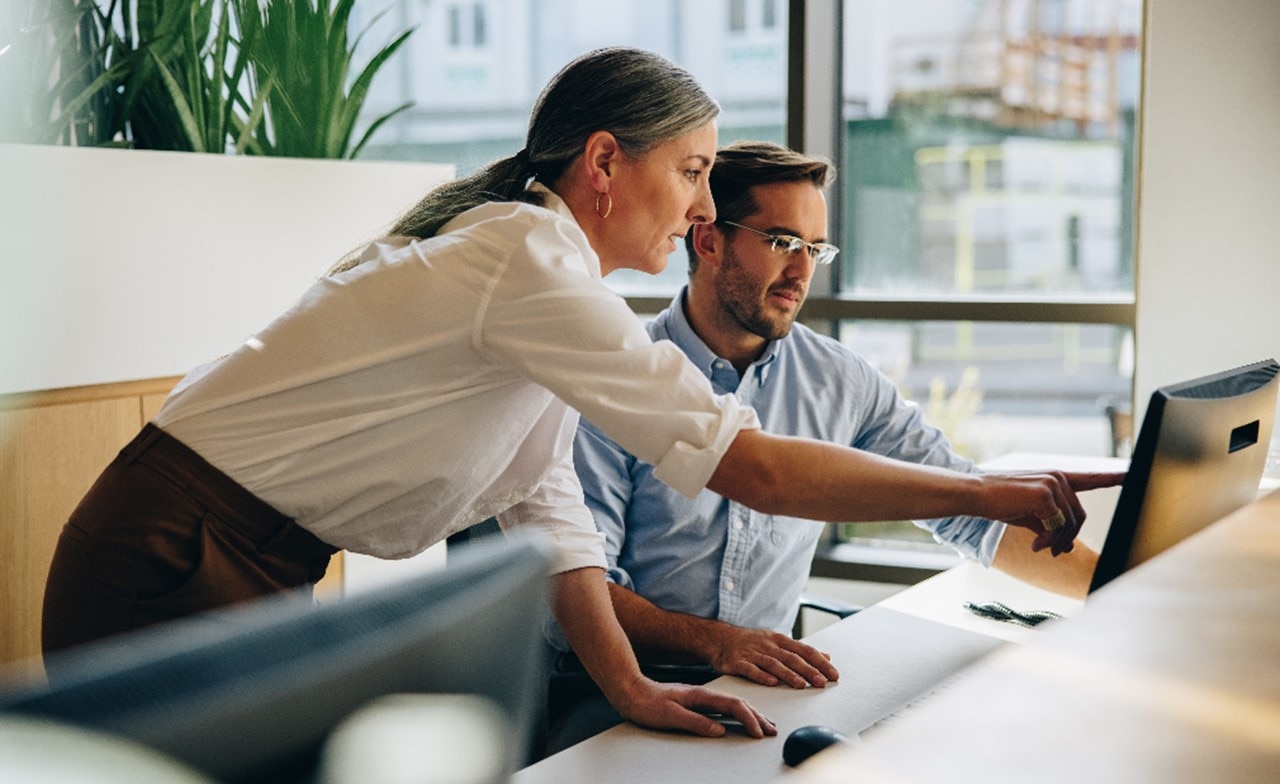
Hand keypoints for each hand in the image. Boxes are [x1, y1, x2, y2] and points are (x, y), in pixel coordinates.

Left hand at [611, 676, 777, 738]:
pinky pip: (724, 708)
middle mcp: (703, 695)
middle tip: (772, 730)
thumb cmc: (647, 704)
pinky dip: (738, 714)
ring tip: (764, 724)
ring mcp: (701, 698)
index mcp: (700, 696)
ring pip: (733, 705)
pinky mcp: (696, 703)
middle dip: (757, 717)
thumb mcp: (670, 716)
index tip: (759, 733)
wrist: (631, 691)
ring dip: (751, 714)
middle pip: (738, 703)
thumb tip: (719, 730)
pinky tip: (740, 719)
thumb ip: (696, 722)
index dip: (749, 719)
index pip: (733, 705)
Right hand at [706, 626, 838, 688]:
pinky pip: (750, 670)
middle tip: (822, 682)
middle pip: (791, 658)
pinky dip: (762, 676)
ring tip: (801, 685)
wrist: (719, 638)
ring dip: (788, 675)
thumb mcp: (777, 642)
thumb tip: (826, 656)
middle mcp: (768, 645)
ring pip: (773, 664)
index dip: (820, 662)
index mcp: (779, 640)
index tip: (833, 674)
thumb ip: (801, 651)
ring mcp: (752, 653)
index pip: (804, 650)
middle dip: (809, 670)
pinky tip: (772, 683)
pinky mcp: (737, 662)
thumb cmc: (751, 643)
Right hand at [980, 470, 1125, 555]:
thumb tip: (1067, 548)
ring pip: (1070, 523)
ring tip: (1039, 547)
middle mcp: (1058, 478)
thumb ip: (1052, 527)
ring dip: (1056, 542)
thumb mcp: (1031, 516)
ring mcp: (1053, 484)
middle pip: (1080, 516)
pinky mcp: (1045, 494)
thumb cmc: (1001, 504)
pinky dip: (1048, 540)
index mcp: (1057, 479)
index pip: (1092, 478)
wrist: (977, 495)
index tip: (1133, 475)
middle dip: (1067, 538)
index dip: (1114, 478)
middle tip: (1053, 552)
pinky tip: (1034, 544)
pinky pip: (1057, 526)